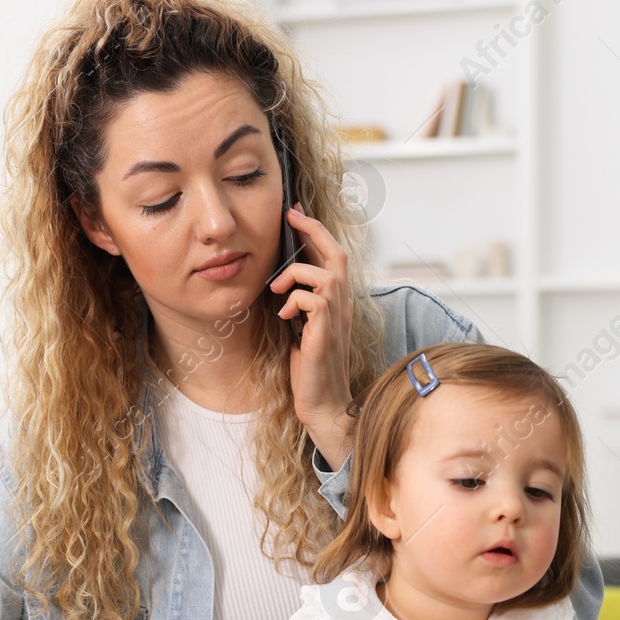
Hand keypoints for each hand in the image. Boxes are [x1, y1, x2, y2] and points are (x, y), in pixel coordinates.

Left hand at [269, 207, 354, 461]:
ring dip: (296, 273)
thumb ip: (298, 303)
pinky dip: (294, 300)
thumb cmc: (310, 369)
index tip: (295, 214)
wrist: (323, 405)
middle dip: (313, 230)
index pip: (334, 257)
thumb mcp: (301, 327)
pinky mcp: (326, 334)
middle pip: (338, 254)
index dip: (317, 232)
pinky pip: (314, 300)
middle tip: (290, 217)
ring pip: (327, 274)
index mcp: (337, 303)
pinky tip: (284, 316)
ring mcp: (337, 320)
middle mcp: (343, 306)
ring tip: (276, 289)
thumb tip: (280, 281)